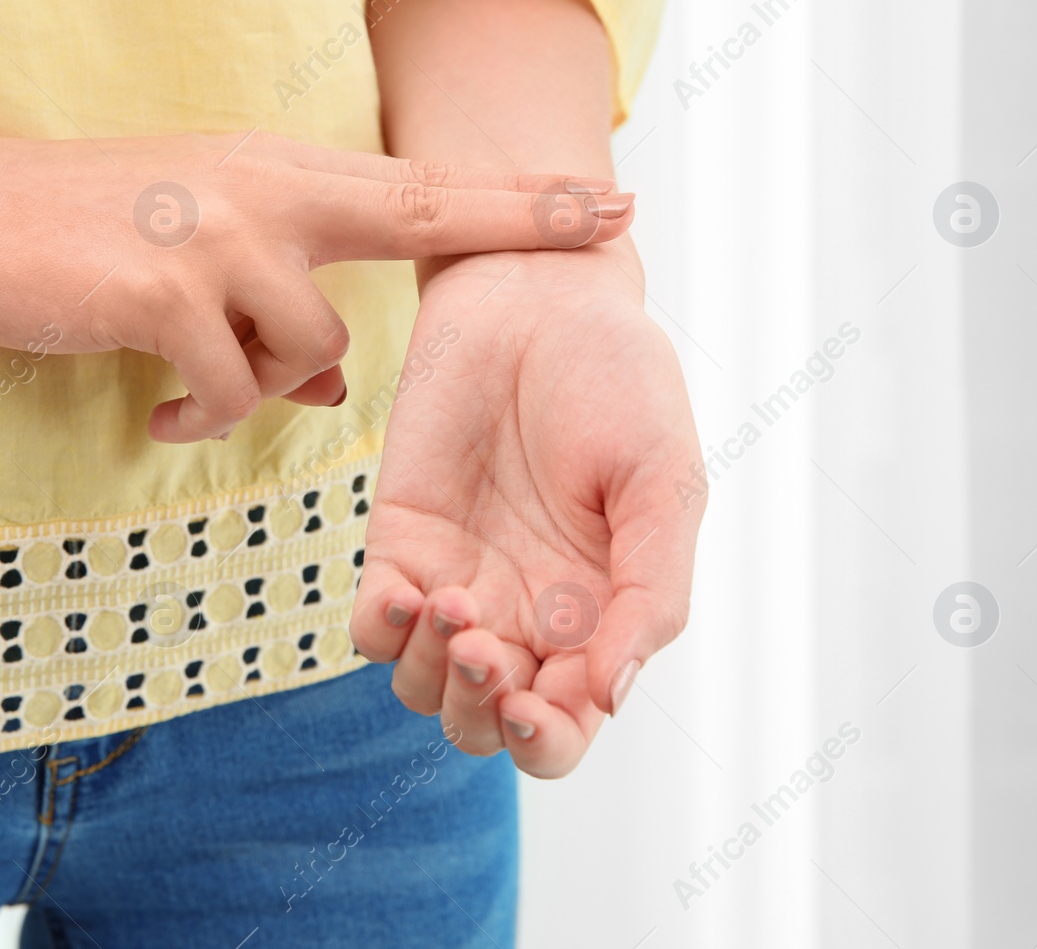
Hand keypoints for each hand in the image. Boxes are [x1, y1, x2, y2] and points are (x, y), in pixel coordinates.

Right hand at [0, 129, 632, 442]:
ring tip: (200, 396)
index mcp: (276, 172)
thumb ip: (271, 307)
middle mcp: (262, 188)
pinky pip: (232, 387)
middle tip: (609, 226)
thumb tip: (327, 389)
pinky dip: (204, 417)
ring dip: (267, 391)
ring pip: (315, 348)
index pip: (418, 184)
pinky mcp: (162, 285)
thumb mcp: (194, 255)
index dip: (515, 197)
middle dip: (522, 221)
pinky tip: (160, 415)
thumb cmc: (83, 232)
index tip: (601, 201)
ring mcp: (215, 230)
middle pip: (423, 210)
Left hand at [349, 242, 702, 776]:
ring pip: (423, 688)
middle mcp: (523, 613)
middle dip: (483, 714)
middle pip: (486, 725)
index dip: (547, 741)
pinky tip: (408, 593)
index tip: (537, 704)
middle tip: (486, 649)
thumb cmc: (620, 381)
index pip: (564, 727)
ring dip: (433, 674)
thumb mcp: (663, 485)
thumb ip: (650, 593)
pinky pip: (373, 624)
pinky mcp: (400, 538)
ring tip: (453, 605)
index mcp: (596, 616)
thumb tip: (611, 697)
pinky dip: (384, 631)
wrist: (539, 294)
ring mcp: (457, 579)